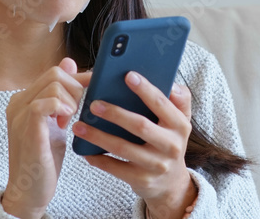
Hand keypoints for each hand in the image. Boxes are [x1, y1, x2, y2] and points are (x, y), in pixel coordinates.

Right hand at [1, 57, 91, 217]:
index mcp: (24, 99)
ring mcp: (20, 115)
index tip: (93, 90)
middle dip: (76, 89)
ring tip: (70, 120)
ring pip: (52, 84)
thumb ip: (61, 95)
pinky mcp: (27, 130)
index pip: (54, 72)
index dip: (78, 78)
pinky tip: (66, 121)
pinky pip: (43, 104)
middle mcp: (18, 103)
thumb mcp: (56, 121)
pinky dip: (60, 107)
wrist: (30, 190)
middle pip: (55, 73)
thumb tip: (70, 62)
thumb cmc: (45, 158)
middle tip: (78, 111)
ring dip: (71, 100)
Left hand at [71, 71, 195, 218]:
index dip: (145, 89)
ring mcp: (156, 165)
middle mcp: (171, 145)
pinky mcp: (142, 180)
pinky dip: (99, 159)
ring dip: (98, 136)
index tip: (128, 75)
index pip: (162, 104)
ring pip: (123, 148)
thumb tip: (171, 84)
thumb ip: (179, 100)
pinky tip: (85, 150)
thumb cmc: (169, 141)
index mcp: (180, 125)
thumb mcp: (179, 121)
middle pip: (140, 126)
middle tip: (93, 104)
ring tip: (79, 126)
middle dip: (115, 114)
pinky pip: (116, 168)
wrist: (171, 182)